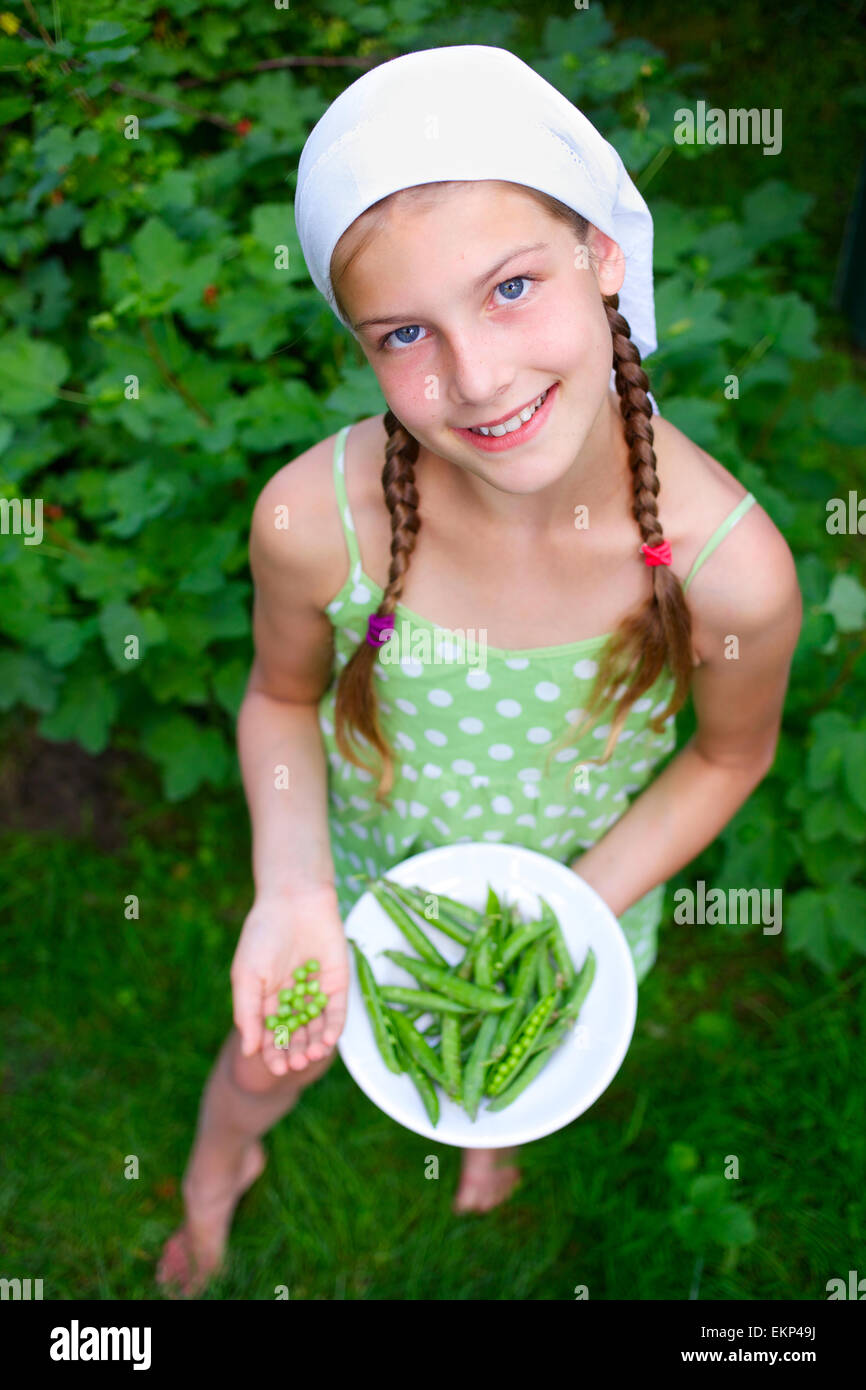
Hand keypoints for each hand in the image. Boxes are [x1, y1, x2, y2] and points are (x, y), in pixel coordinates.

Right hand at [230, 884, 348, 1075]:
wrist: (293, 900)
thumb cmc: (263, 935)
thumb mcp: (247, 976)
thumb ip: (248, 1014)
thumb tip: (249, 1052)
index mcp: (268, 1000)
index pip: (271, 1035)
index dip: (274, 1053)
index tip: (276, 1068)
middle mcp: (293, 1000)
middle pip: (296, 1035)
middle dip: (296, 1052)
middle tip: (295, 1064)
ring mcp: (316, 992)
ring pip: (318, 1028)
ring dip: (315, 1045)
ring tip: (311, 1055)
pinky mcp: (337, 983)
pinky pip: (337, 1011)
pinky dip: (334, 1027)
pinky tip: (328, 1040)